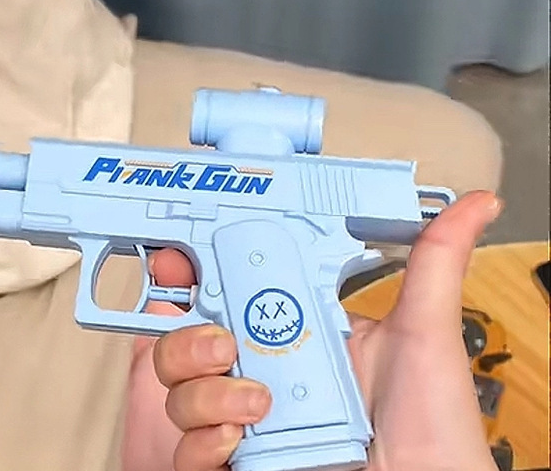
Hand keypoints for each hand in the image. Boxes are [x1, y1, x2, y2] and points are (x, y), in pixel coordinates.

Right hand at [151, 190, 501, 470]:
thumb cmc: (434, 431)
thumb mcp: (425, 333)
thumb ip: (435, 262)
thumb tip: (473, 205)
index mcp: (294, 330)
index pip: (228, 291)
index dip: (194, 271)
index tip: (176, 257)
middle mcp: (262, 370)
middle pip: (187, 337)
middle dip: (186, 333)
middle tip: (222, 341)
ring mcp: (245, 418)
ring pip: (180, 389)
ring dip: (205, 391)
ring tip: (258, 400)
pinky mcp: (237, 461)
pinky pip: (187, 448)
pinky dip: (202, 441)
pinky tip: (239, 437)